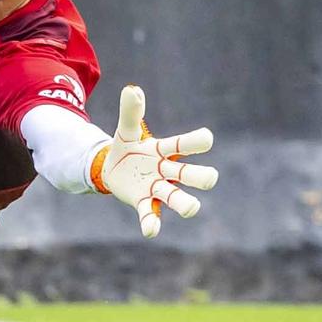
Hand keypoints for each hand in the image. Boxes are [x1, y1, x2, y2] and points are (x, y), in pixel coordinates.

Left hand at [90, 84, 217, 238]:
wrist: (113, 169)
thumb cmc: (128, 148)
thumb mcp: (126, 130)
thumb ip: (131, 112)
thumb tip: (131, 89)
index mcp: (165, 150)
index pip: (186, 145)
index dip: (197, 142)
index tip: (206, 138)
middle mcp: (167, 171)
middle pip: (191, 175)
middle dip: (202, 177)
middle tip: (209, 178)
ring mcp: (157, 188)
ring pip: (177, 197)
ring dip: (186, 203)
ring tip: (192, 209)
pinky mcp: (143, 202)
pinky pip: (150, 214)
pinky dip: (152, 223)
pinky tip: (150, 231)